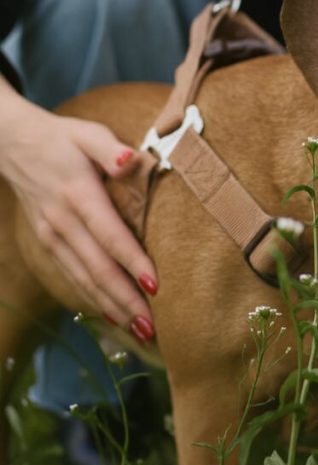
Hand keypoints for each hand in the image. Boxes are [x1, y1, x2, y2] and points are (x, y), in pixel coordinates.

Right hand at [0, 88, 156, 340]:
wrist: (12, 144)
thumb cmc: (62, 138)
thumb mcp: (87, 134)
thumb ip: (109, 148)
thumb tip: (130, 159)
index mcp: (77, 194)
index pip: (110, 234)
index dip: (132, 262)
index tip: (155, 286)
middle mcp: (63, 222)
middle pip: (97, 267)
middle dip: (126, 299)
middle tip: (153, 326)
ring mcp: (52, 236)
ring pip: (84, 278)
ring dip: (112, 306)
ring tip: (140, 330)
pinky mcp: (48, 243)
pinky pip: (73, 276)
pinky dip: (94, 298)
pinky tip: (114, 315)